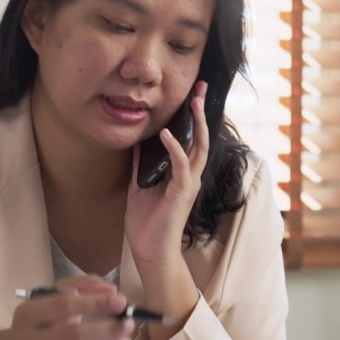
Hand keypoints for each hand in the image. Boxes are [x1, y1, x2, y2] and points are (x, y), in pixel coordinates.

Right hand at [0, 276, 134, 339]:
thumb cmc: (35, 326)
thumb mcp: (48, 300)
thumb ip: (79, 287)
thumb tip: (111, 290)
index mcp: (29, 315)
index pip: (64, 306)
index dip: (96, 303)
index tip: (121, 300)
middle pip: (75, 337)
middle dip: (108, 329)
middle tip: (127, 323)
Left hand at [124, 81, 209, 267]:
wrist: (150, 252)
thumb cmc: (147, 224)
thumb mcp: (140, 186)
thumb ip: (141, 166)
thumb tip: (137, 144)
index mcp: (183, 173)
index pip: (192, 139)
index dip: (194, 117)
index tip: (193, 94)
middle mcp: (191, 175)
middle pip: (202, 137)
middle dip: (201, 111)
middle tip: (201, 87)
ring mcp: (189, 184)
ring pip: (199, 147)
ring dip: (197, 124)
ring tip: (193, 102)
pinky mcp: (181, 193)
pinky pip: (181, 165)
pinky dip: (174, 148)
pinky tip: (165, 133)